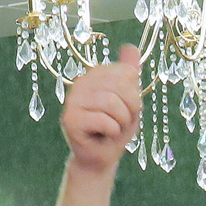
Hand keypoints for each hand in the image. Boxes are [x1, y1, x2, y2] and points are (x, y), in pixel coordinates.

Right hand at [60, 44, 142, 175]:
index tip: (126, 110)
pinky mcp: (70, 119)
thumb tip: (131, 47)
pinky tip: (102, 136)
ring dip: (120, 122)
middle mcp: (81, 82)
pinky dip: (112, 132)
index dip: (135, 96)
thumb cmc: (114, 129)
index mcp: (95, 75)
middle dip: (130, 110)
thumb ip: (129, 74)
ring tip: (112, 129)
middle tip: (120, 123)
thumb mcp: (128, 101)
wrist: (100, 158)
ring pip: (112, 103)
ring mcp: (73, 100)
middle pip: (121, 86)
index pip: (128, 74)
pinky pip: (104, 121)